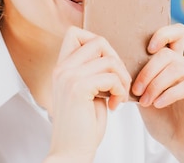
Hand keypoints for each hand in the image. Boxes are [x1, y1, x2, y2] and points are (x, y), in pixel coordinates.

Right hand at [46, 26, 130, 161]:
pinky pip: (111, 77)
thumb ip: (92, 72)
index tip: (107, 66)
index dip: (97, 43)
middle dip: (116, 60)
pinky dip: (120, 90)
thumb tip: (111, 55)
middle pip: (97, 41)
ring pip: (109, 60)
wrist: (71, 153)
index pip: (75, 33)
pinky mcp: (78, 88)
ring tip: (118, 96)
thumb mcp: (87, 93)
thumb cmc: (82, 128)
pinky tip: (115, 105)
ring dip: (122, 78)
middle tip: (119, 82)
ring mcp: (68, 77)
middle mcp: (61, 68)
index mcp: (61, 68)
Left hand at [132, 23, 183, 162]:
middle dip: (148, 71)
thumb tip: (120, 64)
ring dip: (155, 85)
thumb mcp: (144, 97)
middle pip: (168, 54)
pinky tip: (159, 104)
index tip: (148, 49)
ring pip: (176, 69)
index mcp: (175, 65)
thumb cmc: (163, 121)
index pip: (176, 34)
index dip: (163, 33)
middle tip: (136, 91)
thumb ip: (140, 79)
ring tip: (146, 101)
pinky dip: (169, 93)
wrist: (181, 146)